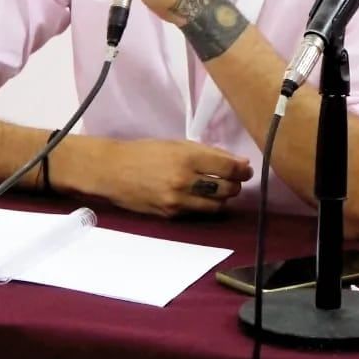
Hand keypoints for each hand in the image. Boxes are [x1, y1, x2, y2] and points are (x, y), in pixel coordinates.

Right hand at [83, 138, 252, 217]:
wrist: (113, 170)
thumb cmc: (146, 152)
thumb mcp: (177, 144)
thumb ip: (209, 153)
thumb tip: (239, 163)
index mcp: (188, 157)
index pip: (228, 167)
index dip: (242, 170)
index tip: (245, 169)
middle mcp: (185, 180)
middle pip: (227, 189)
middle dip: (235, 185)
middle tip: (234, 180)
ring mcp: (178, 200)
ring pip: (216, 205)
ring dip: (223, 198)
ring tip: (219, 190)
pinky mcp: (171, 214)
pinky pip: (198, 212)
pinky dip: (205, 205)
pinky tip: (201, 197)